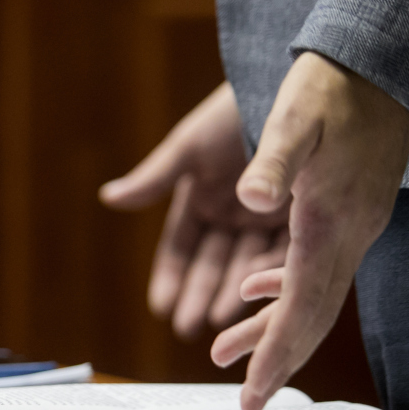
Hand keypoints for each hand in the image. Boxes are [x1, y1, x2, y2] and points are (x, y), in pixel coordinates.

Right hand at [100, 83, 289, 339]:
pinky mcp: (301, 215)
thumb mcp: (190, 146)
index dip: (170, 278)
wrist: (295, 81)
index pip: (179, 248)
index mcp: (199, 196)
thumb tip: (109, 198)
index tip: (161, 308)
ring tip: (222, 323)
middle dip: (198, 297)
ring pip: (244, 266)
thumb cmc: (234, 109)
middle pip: (210, 264)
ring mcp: (264, 217)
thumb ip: (154, 179)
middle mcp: (230, 212)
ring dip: (231, 294)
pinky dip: (270, 278)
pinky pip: (283, 255)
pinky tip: (260, 300)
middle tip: (188, 328)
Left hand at [209, 52, 408, 409]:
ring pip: (311, 293)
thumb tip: (248, 199)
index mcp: (327, 223)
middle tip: (247, 402)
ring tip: (222, 351)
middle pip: (311, 314)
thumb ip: (272, 162)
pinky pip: (315, 266)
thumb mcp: (295, 118)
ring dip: (270, 325)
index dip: (276, 355)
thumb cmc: (331, 88)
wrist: (376, 63)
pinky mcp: (347, 212)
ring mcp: (350, 225)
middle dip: (276, 359)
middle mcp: (345, 234)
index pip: (301, 307)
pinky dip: (282, 287)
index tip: (253, 398)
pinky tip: (254, 289)